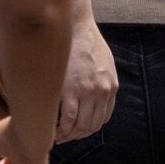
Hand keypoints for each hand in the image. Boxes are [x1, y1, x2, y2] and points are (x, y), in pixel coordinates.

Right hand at [55, 21, 117, 142]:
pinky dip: (60, 129)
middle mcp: (102, 92)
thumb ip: (102, 81)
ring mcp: (87, 93)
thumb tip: (94, 98)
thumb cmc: (86, 42)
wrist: (74, 26)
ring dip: (68, 135)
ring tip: (57, 135)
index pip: (102, 119)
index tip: (77, 129)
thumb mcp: (104, 63)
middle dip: (78, 135)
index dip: (89, 128)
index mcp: (111, 87)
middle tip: (64, 136)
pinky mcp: (70, 91)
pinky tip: (53, 130)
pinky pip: (67, 120)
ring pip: (80, 126)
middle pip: (92, 126)